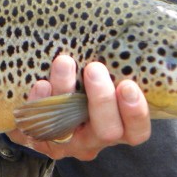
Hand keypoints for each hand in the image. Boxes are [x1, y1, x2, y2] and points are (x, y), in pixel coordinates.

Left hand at [8, 54, 150, 159]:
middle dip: (102, 99)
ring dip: (67, 91)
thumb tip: (123, 33)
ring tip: (64, 62)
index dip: (136, 112)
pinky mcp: (42, 139)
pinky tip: (41, 84)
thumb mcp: (102, 77)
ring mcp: (68, 142)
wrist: (43, 103)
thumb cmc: (85, 83)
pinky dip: (40, 103)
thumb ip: (113, 68)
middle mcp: (96, 138)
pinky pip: (40, 127)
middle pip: (108, 131)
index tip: (128, 85)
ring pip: (71, 126)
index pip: (137, 131)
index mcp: (119, 127)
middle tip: (94, 69)